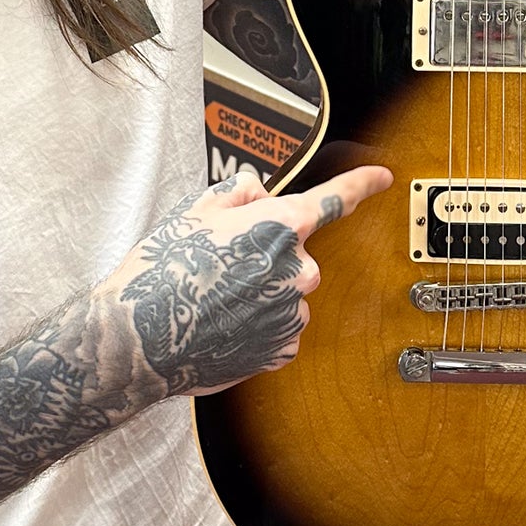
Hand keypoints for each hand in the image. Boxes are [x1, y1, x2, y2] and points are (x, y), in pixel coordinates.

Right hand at [105, 164, 392, 397]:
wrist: (142, 337)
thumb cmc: (165, 270)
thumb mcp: (195, 210)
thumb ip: (238, 191)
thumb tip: (259, 192)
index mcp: (280, 226)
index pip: (335, 198)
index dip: (362, 183)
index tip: (383, 177)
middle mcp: (298, 269)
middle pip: (295, 251)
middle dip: (266, 253)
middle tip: (222, 263)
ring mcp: (293, 313)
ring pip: (286, 290)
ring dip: (261, 290)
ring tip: (216, 298)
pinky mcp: (283, 349)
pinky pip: (280, 325)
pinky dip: (259, 322)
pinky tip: (225, 322)